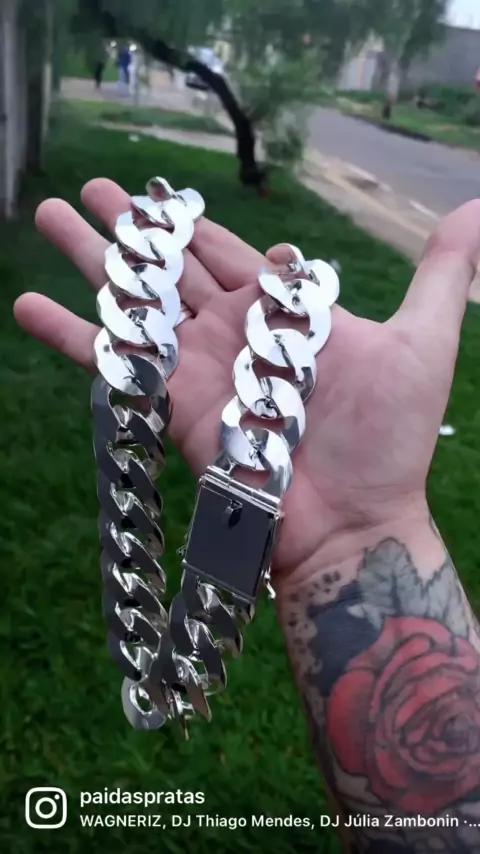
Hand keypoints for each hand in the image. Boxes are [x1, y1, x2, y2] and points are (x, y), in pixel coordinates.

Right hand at [14, 180, 479, 582]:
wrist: (352, 520)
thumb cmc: (390, 438)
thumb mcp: (422, 339)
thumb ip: (440, 272)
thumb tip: (477, 207)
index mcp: (279, 311)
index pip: (229, 252)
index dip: (195, 222)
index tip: (162, 192)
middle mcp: (229, 332)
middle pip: (168, 263)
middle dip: (129, 225)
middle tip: (90, 186)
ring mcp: (193, 365)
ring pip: (131, 295)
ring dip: (88, 256)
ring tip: (48, 214)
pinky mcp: (165, 401)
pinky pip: (106, 360)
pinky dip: (66, 334)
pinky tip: (25, 305)